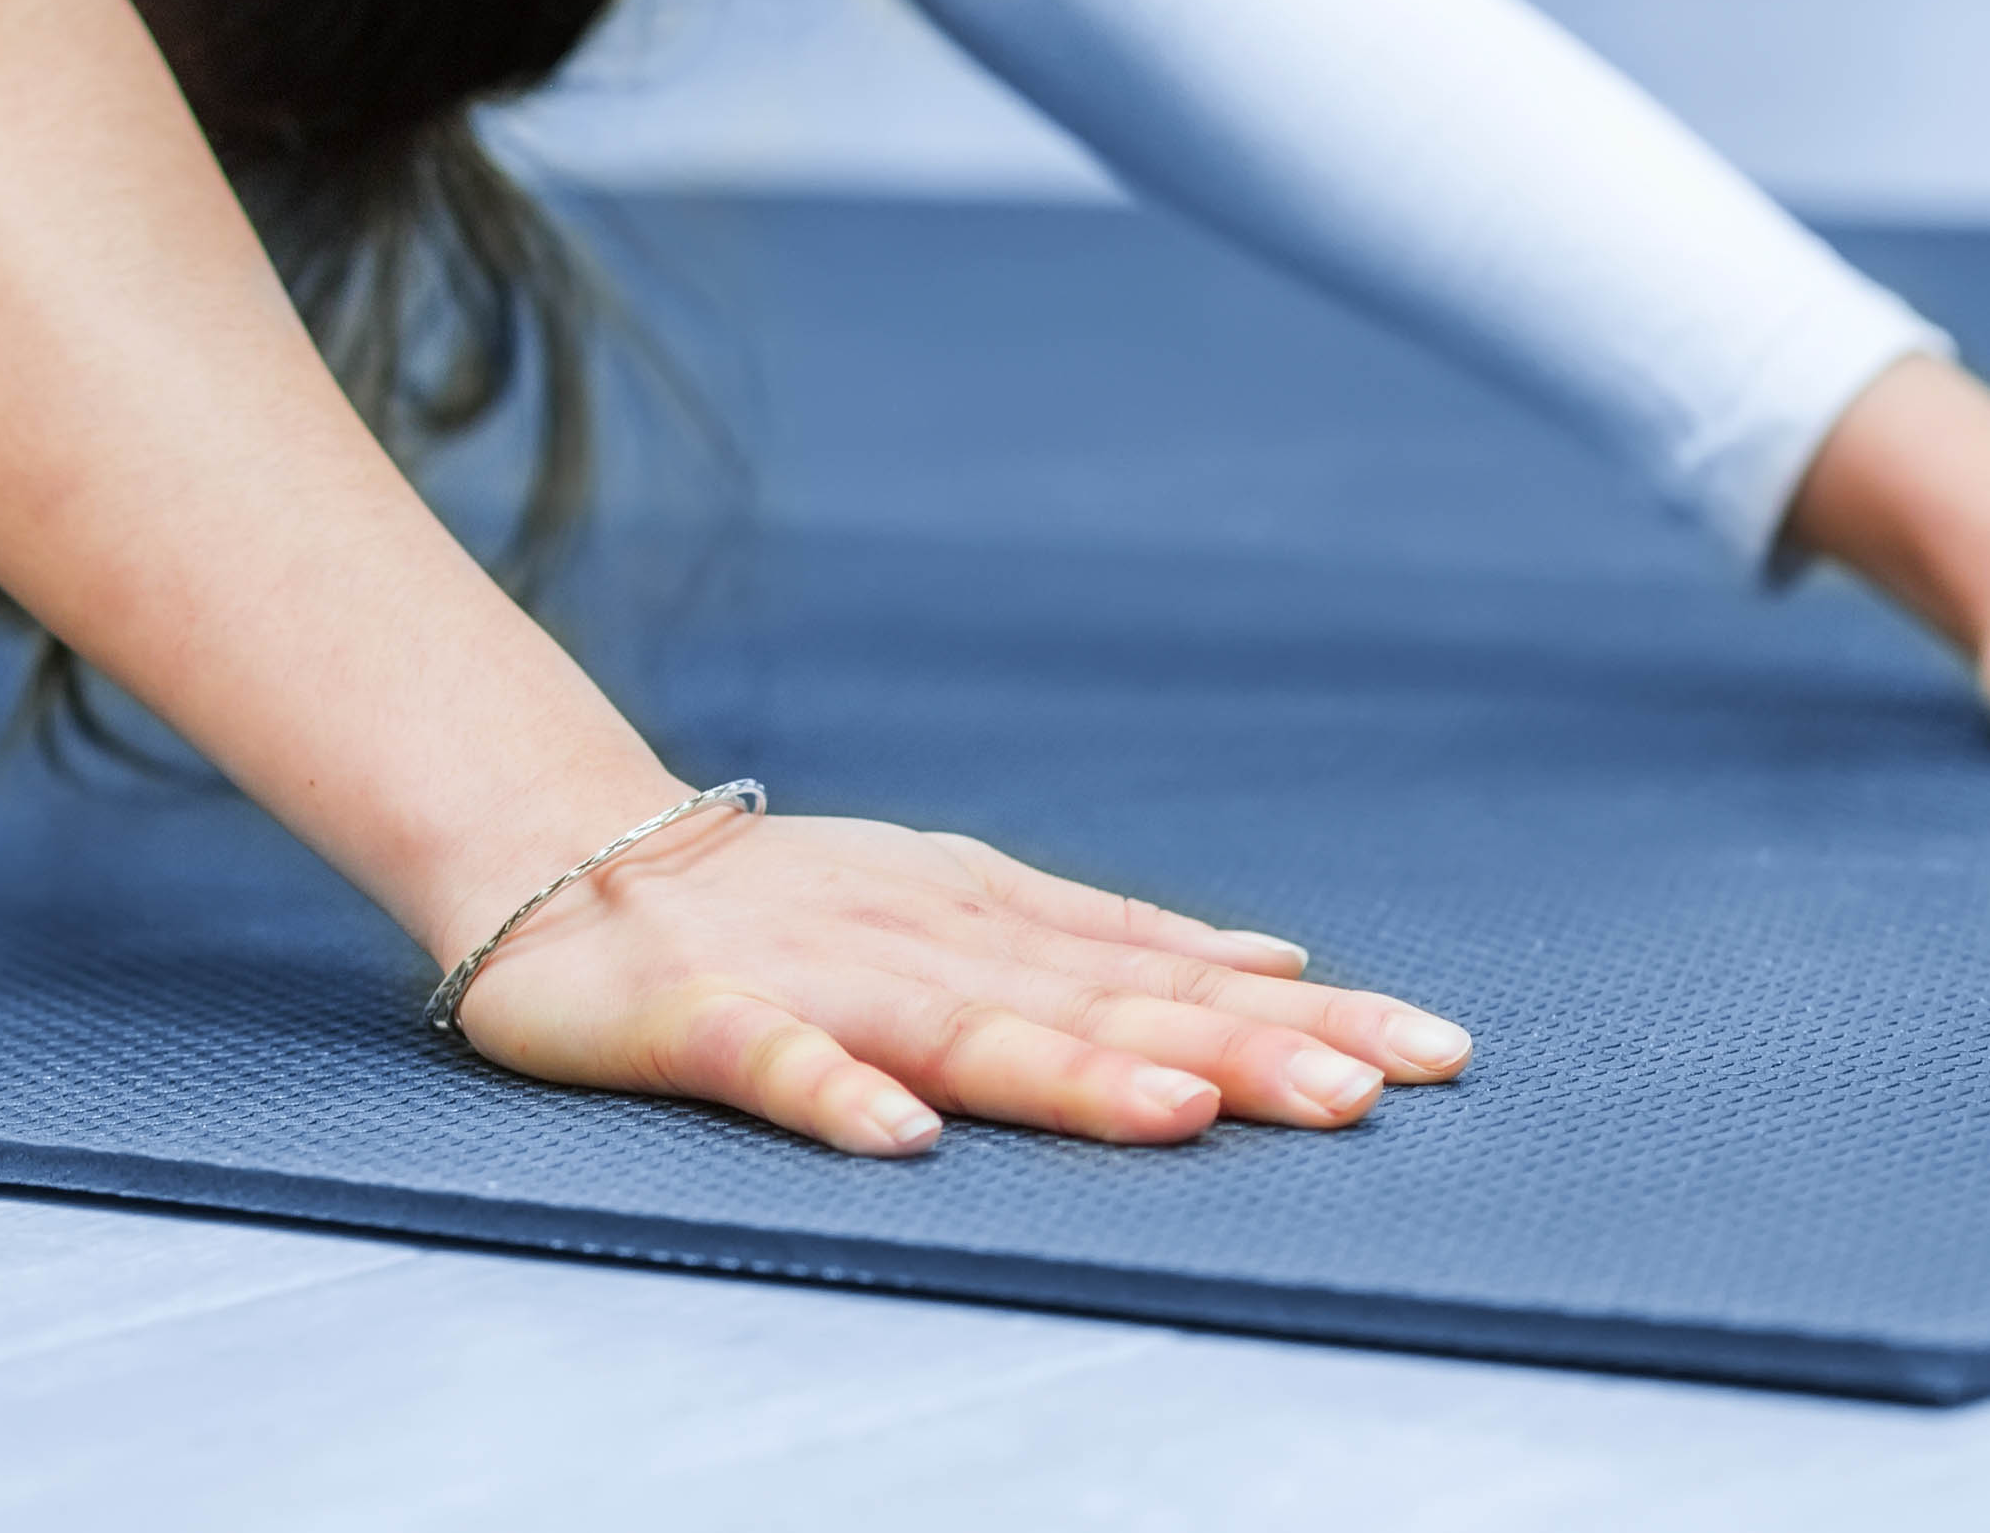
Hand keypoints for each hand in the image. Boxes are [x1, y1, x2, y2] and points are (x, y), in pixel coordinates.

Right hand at [448, 803, 1472, 1154]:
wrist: (558, 850)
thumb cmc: (777, 898)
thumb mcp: (959, 897)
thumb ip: (1105, 937)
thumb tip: (1278, 962)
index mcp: (990, 916)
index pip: (1170, 970)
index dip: (1302, 1013)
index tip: (1432, 1054)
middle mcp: (925, 938)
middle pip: (1097, 1004)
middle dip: (1234, 1051)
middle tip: (1365, 1094)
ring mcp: (815, 976)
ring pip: (961, 1029)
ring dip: (1072, 1071)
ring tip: (1180, 1112)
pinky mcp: (696, 1017)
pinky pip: (772, 1061)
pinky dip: (833, 1093)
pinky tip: (898, 1138)